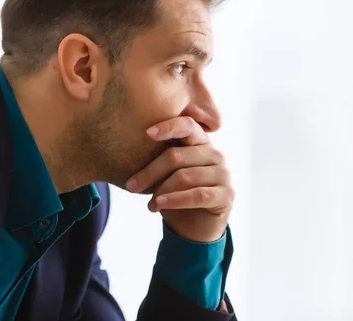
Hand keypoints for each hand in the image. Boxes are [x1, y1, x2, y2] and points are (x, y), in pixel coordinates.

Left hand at [126, 116, 233, 242]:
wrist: (195, 226)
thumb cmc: (176, 193)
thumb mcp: (166, 174)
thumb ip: (158, 158)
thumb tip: (126, 148)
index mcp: (200, 142)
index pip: (187, 125)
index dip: (168, 127)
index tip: (147, 133)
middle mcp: (214, 154)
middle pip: (177, 155)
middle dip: (150, 171)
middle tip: (130, 185)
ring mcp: (223, 174)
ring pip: (185, 177)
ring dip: (161, 191)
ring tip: (149, 203)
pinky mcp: (226, 194)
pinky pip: (197, 195)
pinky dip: (174, 200)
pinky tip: (158, 205)